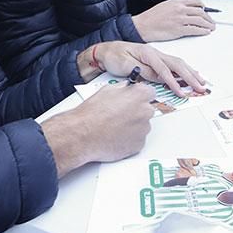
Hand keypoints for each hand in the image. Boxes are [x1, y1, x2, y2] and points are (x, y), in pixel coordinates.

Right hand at [41, 80, 156, 175]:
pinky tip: (115, 137)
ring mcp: (143, 129)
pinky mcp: (138, 145)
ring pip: (142, 126)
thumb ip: (122, 88)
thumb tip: (126, 88)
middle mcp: (145, 111)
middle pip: (147, 110)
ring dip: (132, 126)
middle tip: (120, 115)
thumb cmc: (92, 114)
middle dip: (136, 112)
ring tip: (114, 127)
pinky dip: (129, 139)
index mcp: (139, 95)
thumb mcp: (106, 90)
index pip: (150, 93)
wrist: (83, 135)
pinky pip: (137, 140)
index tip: (135, 99)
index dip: (140, 97)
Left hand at [82, 40, 206, 94]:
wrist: (105, 51)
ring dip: (190, 73)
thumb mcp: (126, 65)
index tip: (180, 92)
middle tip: (200, 87)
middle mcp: (154, 53)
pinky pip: (173, 64)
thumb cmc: (113, 56)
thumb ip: (143, 71)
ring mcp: (156, 55)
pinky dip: (184, 70)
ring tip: (201, 81)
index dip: (173, 81)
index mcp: (148, 53)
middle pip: (177, 65)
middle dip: (190, 77)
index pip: (164, 69)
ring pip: (177, 63)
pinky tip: (189, 74)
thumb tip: (158, 78)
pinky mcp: (154, 60)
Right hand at [132, 0, 215, 41]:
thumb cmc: (151, 17)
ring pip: (200, 20)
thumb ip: (177, 6)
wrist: (143, 26)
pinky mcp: (179, 30)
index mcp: (176, 2)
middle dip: (208, 17)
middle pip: (200, 11)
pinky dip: (202, 31)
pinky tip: (205, 32)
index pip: (196, 0)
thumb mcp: (165, 5)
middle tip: (211, 21)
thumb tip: (186, 10)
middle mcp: (180, 9)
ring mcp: (180, 19)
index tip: (206, 9)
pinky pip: (195, 30)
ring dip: (208, 25)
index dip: (203, 5)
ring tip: (211, 28)